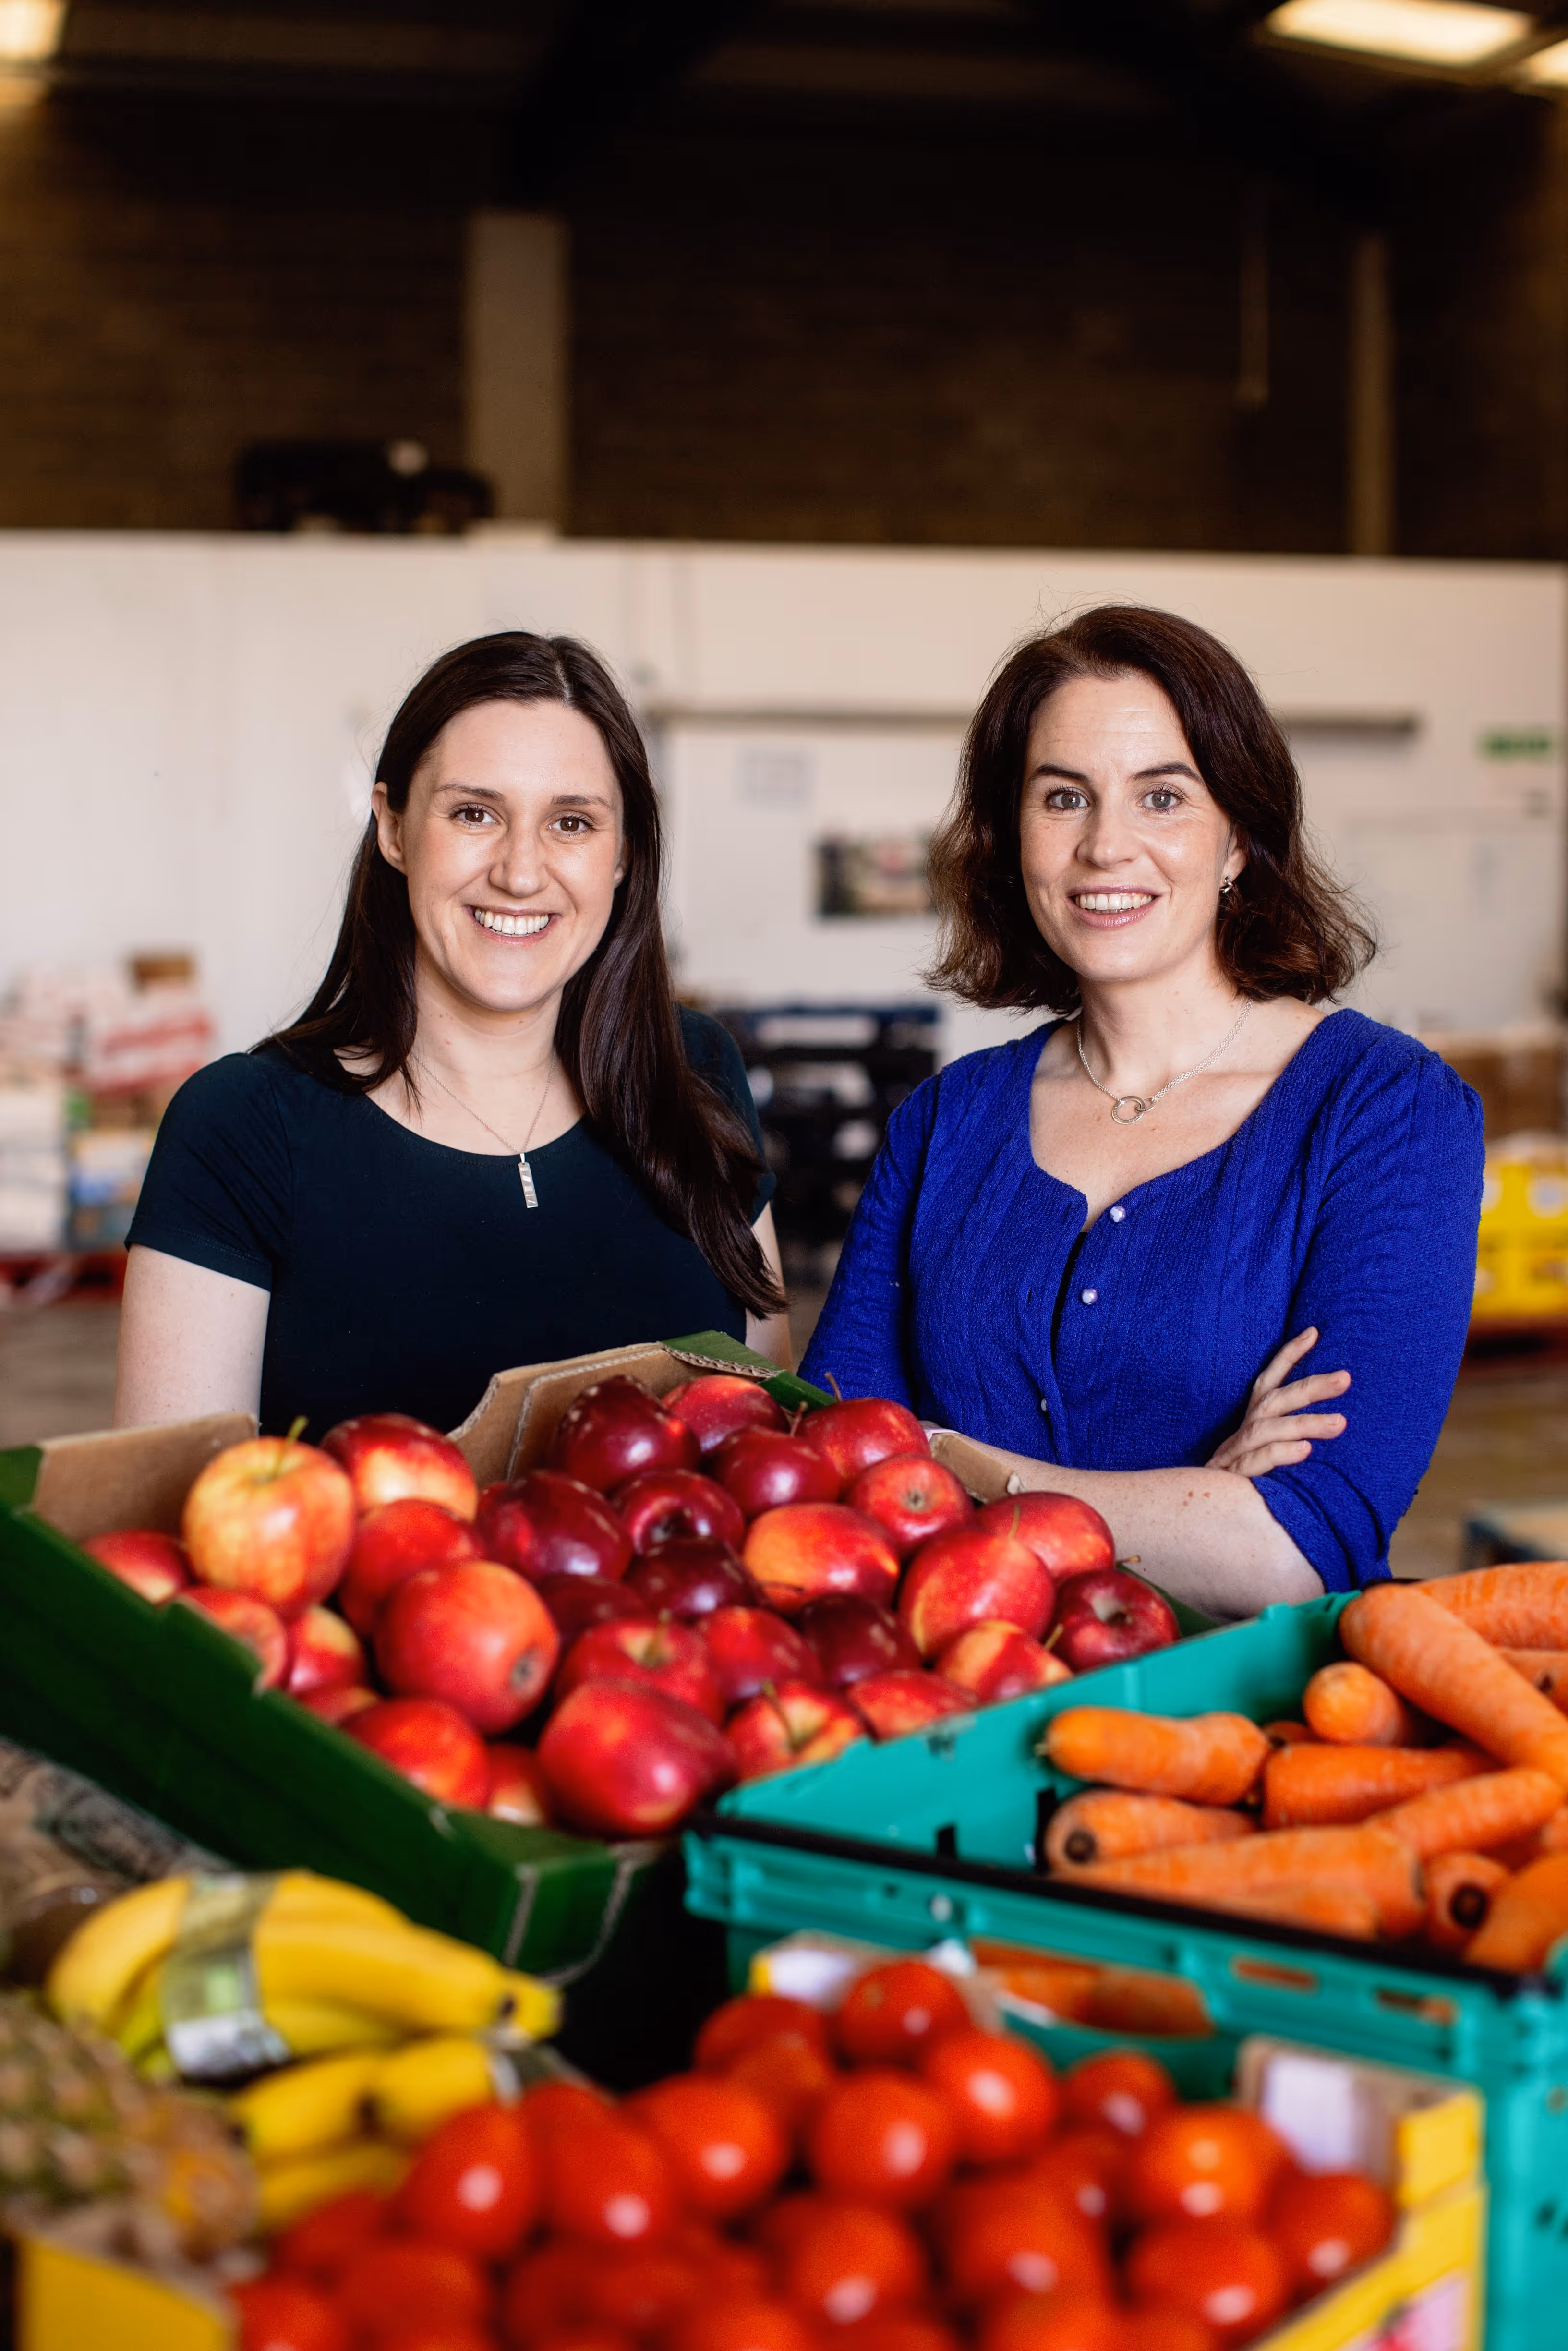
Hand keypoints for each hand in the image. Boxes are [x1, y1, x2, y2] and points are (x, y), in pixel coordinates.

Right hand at [1208, 1327, 1348, 1477]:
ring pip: (1266, 1430)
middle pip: (1273, 1401)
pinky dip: (1279, 1454)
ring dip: (1304, 1423)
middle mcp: (1241, 1435)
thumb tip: (1334, 1432)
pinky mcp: (1230, 1480)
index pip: (1268, 1383)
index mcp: (1251, 1426)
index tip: (1314, 1332)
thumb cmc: (1243, 1490)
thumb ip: (1290, 1445)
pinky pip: (1254, 1463)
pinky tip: (1305, 1452)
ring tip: (1340, 1423)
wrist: (1195, 1521)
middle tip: (1345, 1378)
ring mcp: (1233, 1457)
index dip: (1288, 1357)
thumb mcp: (1267, 1462)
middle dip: (1310, 1387)